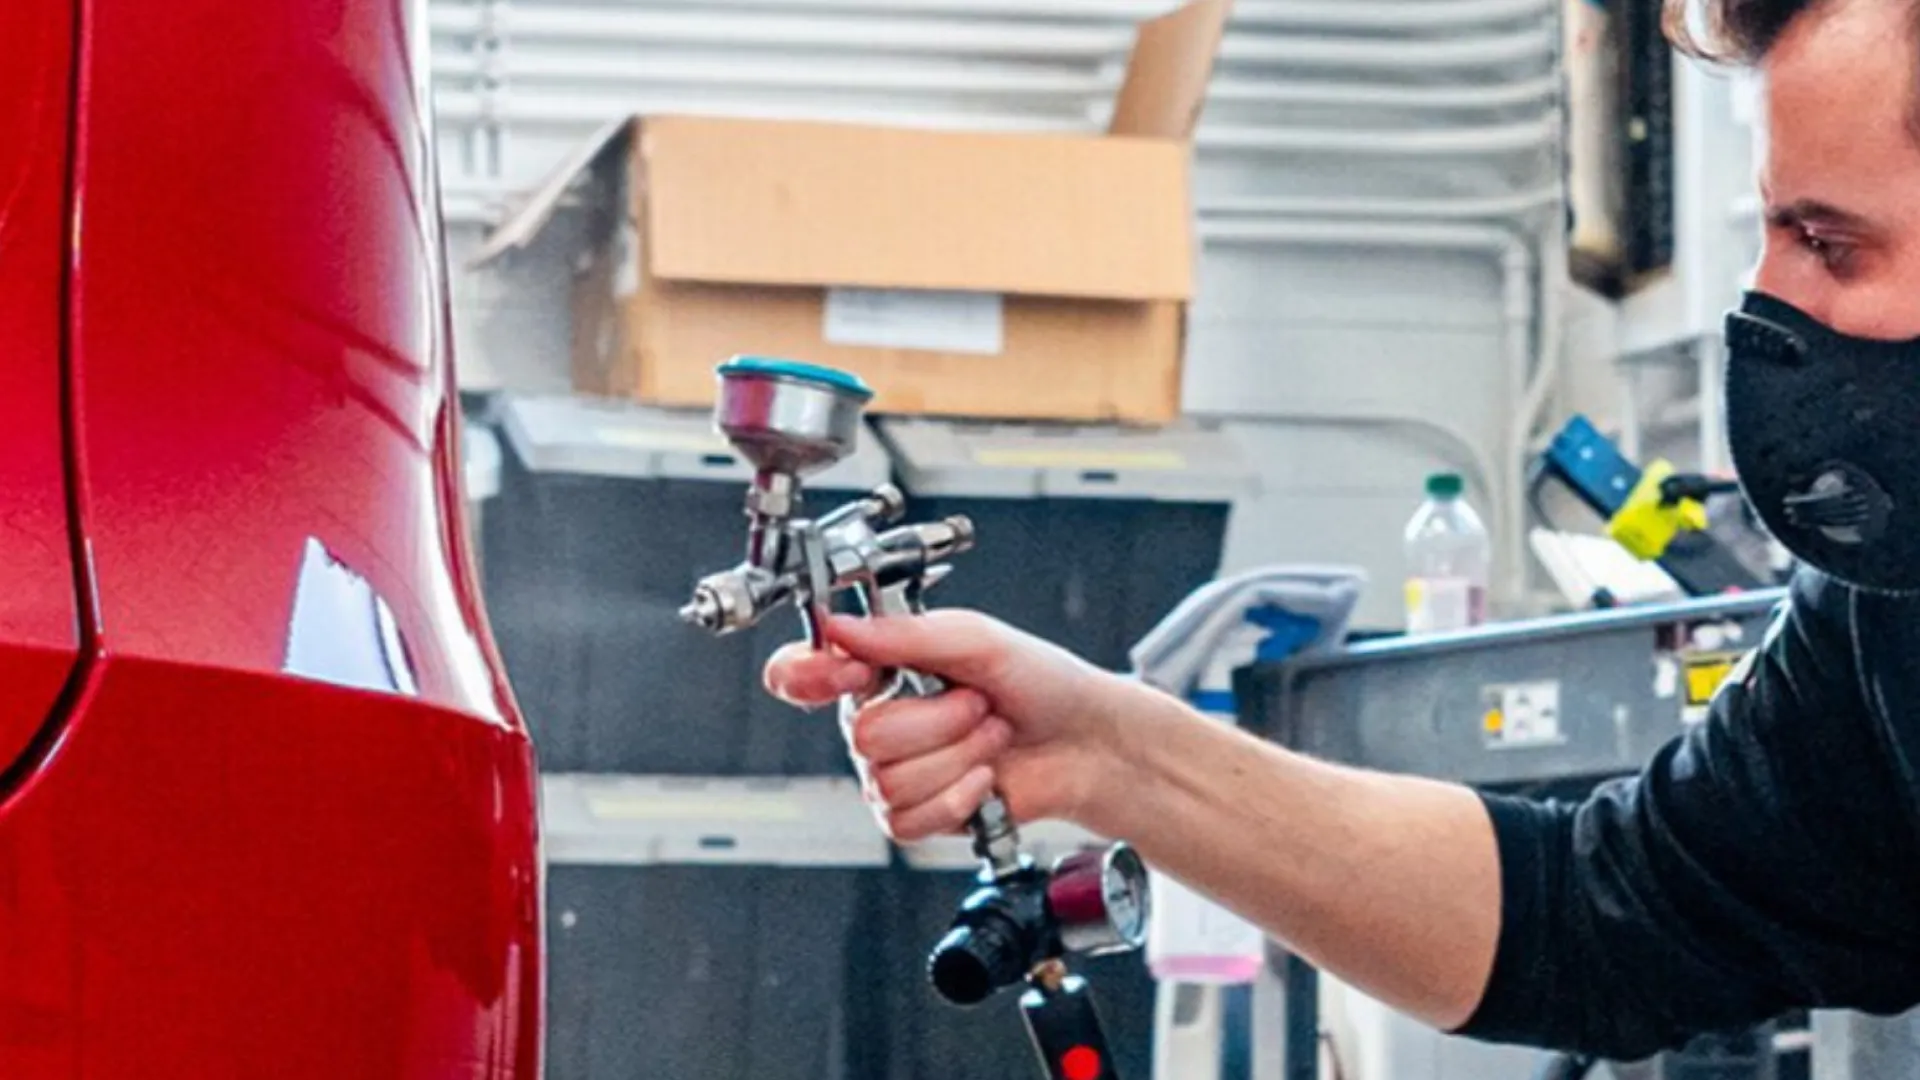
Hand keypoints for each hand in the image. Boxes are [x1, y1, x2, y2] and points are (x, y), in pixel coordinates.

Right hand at [764, 610, 1146, 840]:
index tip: (853, 673)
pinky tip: (983, 779)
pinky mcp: (918, 814)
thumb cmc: (1041, 682)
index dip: (812, 676)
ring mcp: (896, 771)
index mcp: (883, 667)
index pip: (802, 674)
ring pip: (890, 780)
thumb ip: (903, 634)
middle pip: (865, 736)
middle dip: (940, 721)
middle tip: (978, 705)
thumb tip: (838, 627)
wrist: (1087, 744)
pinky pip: (905, 819)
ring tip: (989, 737)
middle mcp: (881, 719)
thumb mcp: (976, 638)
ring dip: (959, 757)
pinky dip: (957, 797)